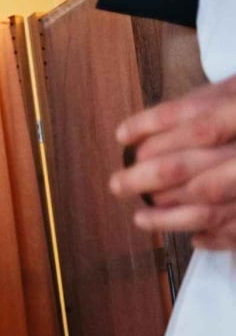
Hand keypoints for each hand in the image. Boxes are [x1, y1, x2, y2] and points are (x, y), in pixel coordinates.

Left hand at [109, 74, 235, 248]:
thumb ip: (217, 98)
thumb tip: (157, 124)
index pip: (198, 122)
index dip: (154, 127)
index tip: (122, 135)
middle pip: (190, 167)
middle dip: (146, 178)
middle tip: (117, 184)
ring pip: (209, 207)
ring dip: (168, 217)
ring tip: (141, 218)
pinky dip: (214, 236)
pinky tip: (194, 237)